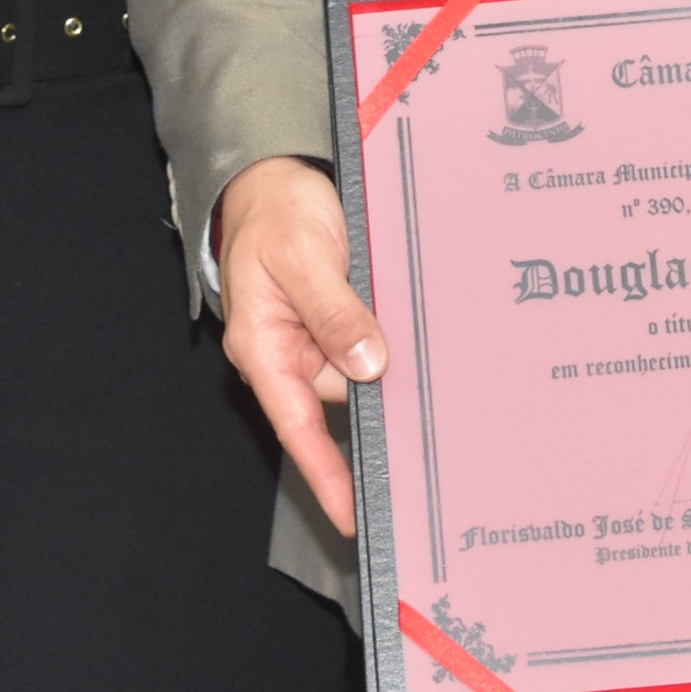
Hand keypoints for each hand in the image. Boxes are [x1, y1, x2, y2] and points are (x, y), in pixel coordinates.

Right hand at [213, 154, 389, 535]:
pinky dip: (387, 342)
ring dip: (388, 358)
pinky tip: (410, 329)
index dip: (326, 475)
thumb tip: (367, 366)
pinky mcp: (335, 322)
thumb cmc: (275, 213)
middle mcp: (286, 353)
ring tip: (420, 336)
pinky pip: (365, 345)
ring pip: (361, 371)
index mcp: (262, 347)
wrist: (275, 175)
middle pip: (340, 398)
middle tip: (427, 405)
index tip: (352, 516)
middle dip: (379, 397)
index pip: (296, 427)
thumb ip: (334, 311)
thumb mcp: (303, 257)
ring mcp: (311, 340)